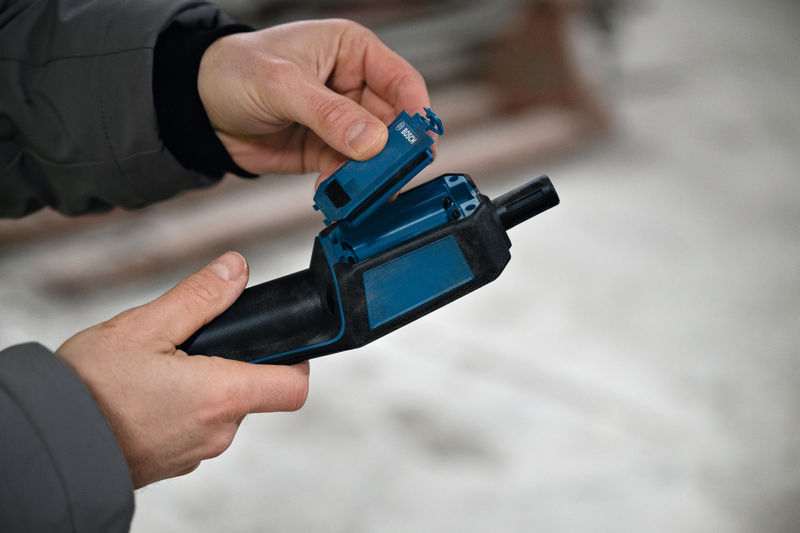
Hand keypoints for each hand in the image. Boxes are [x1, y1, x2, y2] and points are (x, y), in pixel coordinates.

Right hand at [57, 252, 308, 487]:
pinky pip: (194, 427)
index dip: (296, 360)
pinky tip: (146, 393)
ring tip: (158, 368)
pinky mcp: (174, 462)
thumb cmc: (89, 390)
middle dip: (230, 362)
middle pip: (253, 390)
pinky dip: (182, 407)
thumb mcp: (145, 327)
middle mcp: (217, 431)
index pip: (293, 386)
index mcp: (221, 396)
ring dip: (203, 385)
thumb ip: (199, 297)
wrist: (48, 445)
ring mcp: (196, 451)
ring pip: (220, 408)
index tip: (280, 340)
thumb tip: (236, 269)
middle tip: (189, 344)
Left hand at [197, 19, 430, 181]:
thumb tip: (372, 141)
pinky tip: (338, 194)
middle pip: (393, 123)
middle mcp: (354, 86)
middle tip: (389, 174)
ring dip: (371, 174)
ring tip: (361, 190)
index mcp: (352, 52)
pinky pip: (351, 173)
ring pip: (375, 153)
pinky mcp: (328, 151)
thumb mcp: (282, 84)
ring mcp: (343, 122)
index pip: (401, 80)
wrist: (198, 107)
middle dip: (392, 151)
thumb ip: (329, 114)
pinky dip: (348, 186)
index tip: (418, 140)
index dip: (415, 110)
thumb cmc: (234, 71)